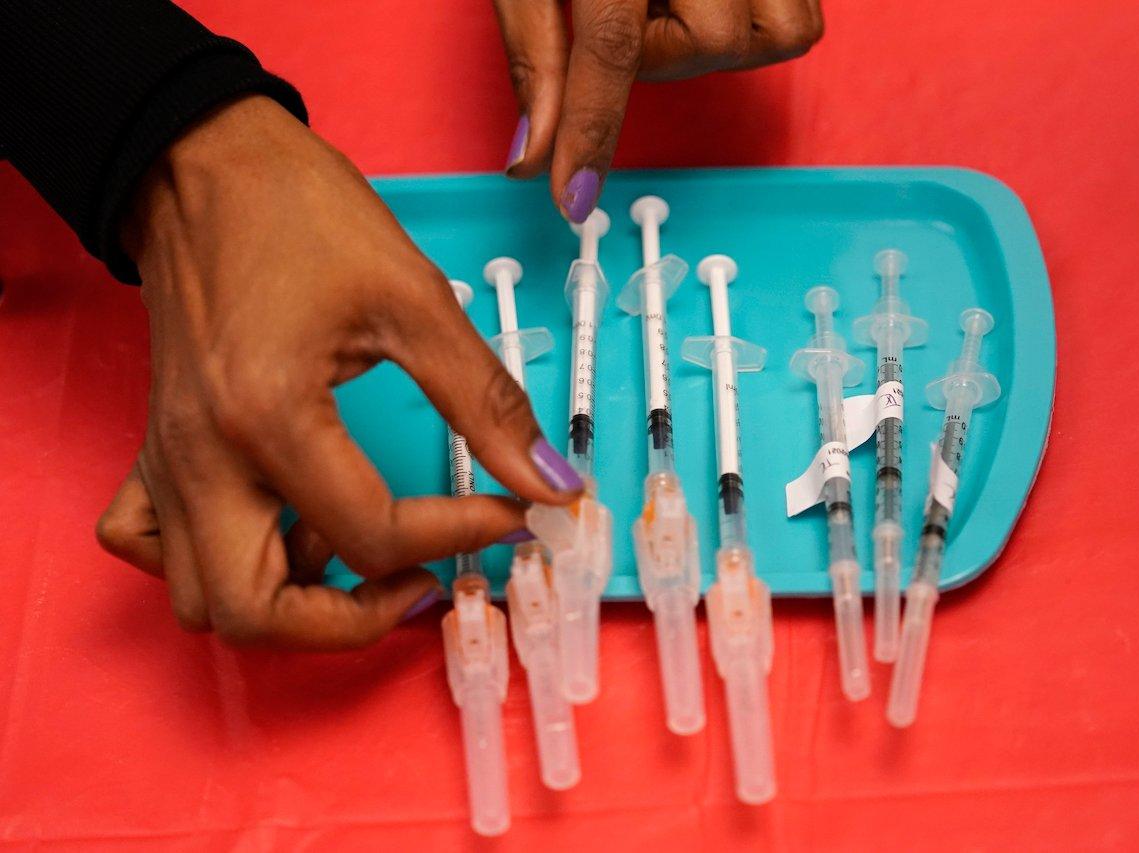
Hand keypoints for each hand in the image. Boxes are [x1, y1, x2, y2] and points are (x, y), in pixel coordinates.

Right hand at [95, 96, 581, 649]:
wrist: (206, 163)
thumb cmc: (302, 214)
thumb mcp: (415, 300)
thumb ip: (486, 401)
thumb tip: (551, 480)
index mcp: (269, 419)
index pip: (374, 535)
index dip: (463, 534)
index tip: (514, 513)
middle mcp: (203, 460)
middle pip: (258, 616)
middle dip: (352, 623)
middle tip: (419, 582)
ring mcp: (168, 462)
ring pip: (202, 600)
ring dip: (286, 602)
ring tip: (354, 546)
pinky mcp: (156, 449)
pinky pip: (152, 546)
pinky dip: (214, 563)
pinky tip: (276, 525)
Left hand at [495, 0, 823, 219]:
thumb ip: (535, 52)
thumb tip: (530, 156)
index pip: (609, 46)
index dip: (589, 130)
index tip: (573, 198)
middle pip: (710, 42)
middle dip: (664, 49)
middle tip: (634, 10)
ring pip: (777, 33)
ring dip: (716, 38)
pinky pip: (801, 15)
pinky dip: (758, 21)